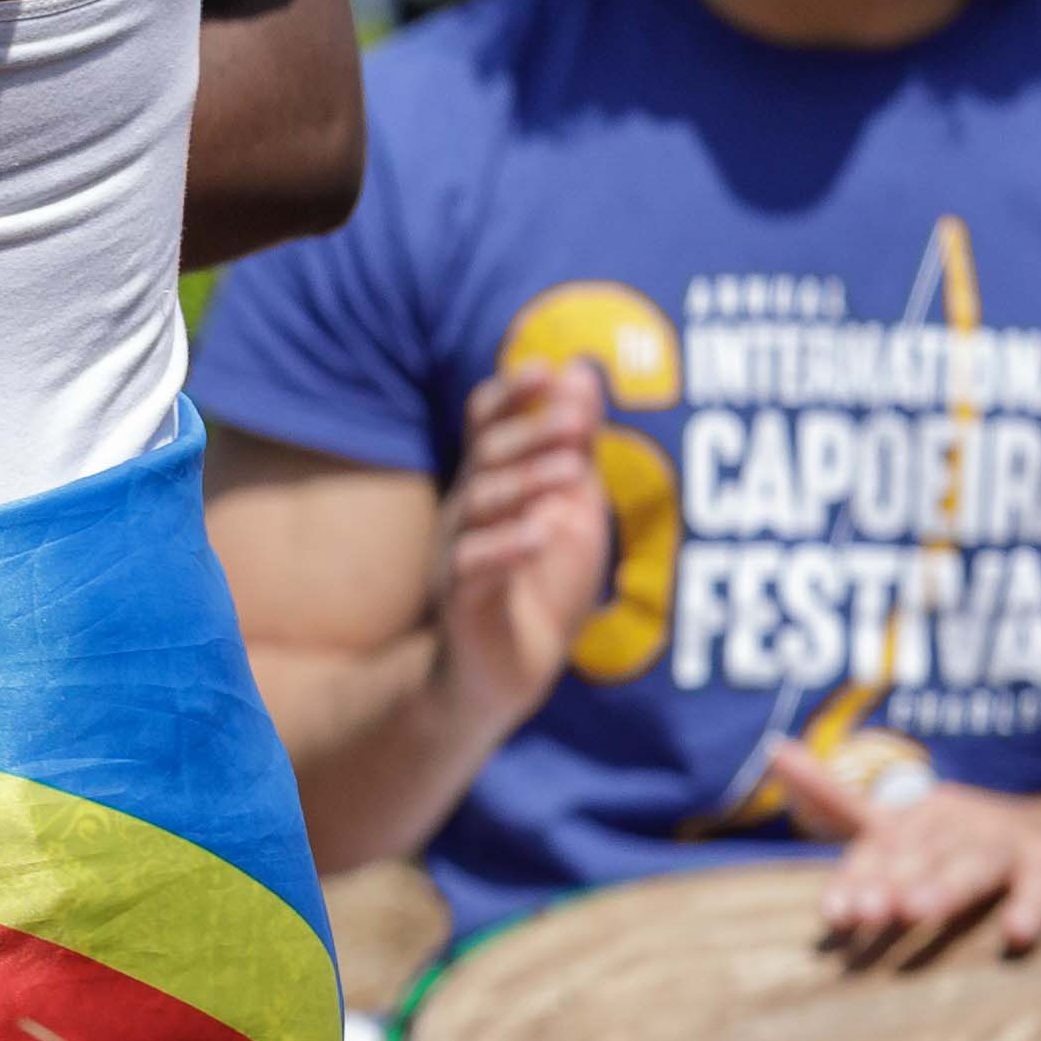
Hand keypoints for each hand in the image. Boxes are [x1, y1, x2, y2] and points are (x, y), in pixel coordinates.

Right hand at [432, 361, 616, 751]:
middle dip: (530, 434)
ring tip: (572, 470)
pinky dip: (508, 547)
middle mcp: (466, 511)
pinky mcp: (462, 602)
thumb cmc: (539, 584)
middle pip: (487, 459)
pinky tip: (542, 532)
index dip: (511, 396)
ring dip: (526, 483)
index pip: (487, 426)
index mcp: (491, 484)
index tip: (546, 367)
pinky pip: (477, 567)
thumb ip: (575, 446)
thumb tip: (582, 372)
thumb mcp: (570, 507)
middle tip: (575, 419)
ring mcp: (459, 554)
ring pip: (481, 507)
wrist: (504, 673)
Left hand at [812, 765, 1040, 966]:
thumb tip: (773, 748)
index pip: (877, 848)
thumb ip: (840, 801)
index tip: (834, 913)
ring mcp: (1010, 843)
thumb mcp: (904, 823)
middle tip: (868, 911)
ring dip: (946, 886)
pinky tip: (1015, 935)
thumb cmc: (967, 843)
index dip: (856, 878)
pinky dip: (1031, 907)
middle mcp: (959, 822)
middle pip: (920, 855)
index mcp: (918, 815)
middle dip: (891, 881)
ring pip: (975, 865)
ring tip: (916, 911)